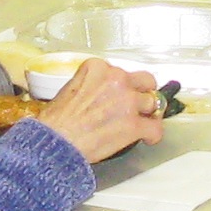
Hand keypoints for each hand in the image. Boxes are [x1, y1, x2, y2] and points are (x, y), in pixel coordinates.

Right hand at [37, 60, 167, 164]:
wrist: (55, 141)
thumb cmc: (56, 122)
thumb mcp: (69, 89)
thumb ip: (91, 85)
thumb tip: (102, 95)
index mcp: (98, 68)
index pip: (121, 70)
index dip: (122, 85)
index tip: (120, 94)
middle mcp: (116, 79)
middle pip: (145, 81)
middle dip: (143, 92)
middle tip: (139, 103)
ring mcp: (127, 101)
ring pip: (153, 103)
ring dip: (147, 114)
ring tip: (141, 123)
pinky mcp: (133, 124)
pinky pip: (155, 128)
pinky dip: (153, 135)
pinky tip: (147, 138)